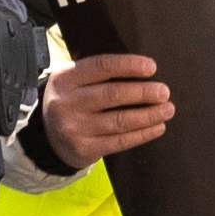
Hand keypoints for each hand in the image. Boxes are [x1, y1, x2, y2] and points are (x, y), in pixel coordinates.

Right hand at [38, 52, 173, 167]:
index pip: (100, 67)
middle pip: (112, 95)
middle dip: (143, 93)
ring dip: (149, 115)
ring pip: (120, 120)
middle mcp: (67, 103)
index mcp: (65, 79)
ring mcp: (74, 128)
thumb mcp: (72, 81)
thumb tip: (143, 70)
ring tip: (167, 109)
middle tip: (164, 92)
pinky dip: (143, 134)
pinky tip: (158, 127)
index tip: (152, 67)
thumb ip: (98, 74)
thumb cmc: (71, 101)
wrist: (47, 136)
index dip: (128, 66)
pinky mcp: (84, 149)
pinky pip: (120, 141)